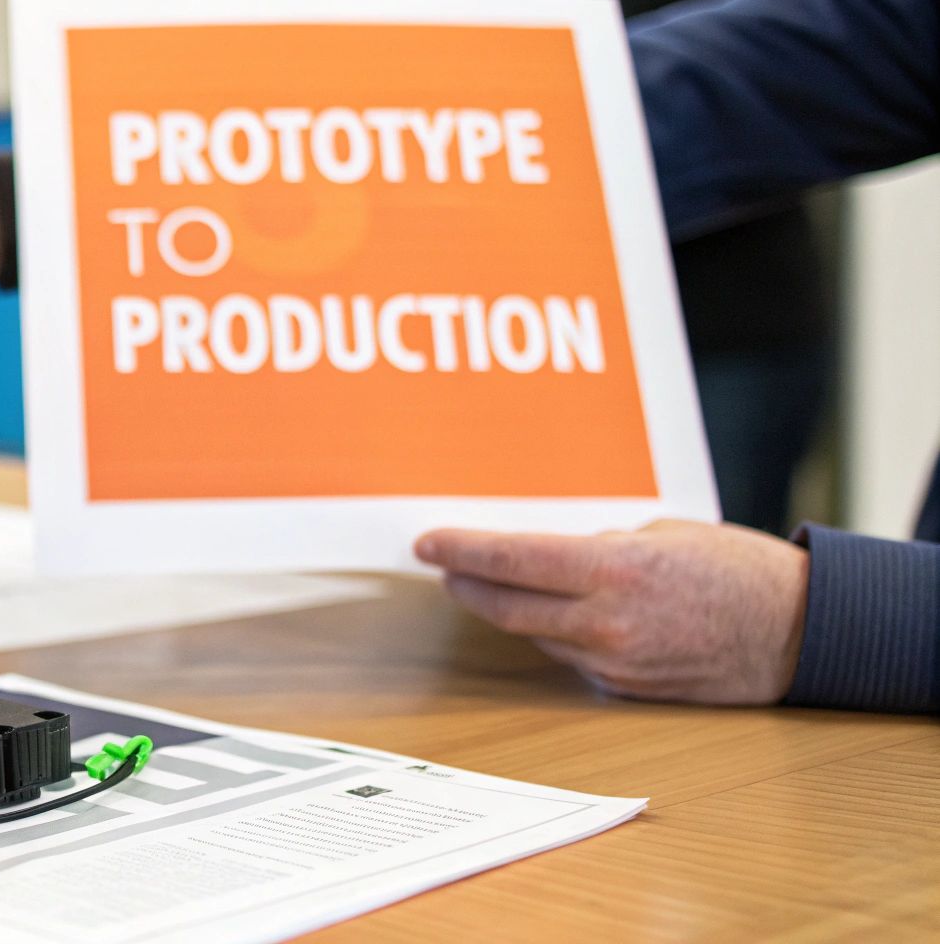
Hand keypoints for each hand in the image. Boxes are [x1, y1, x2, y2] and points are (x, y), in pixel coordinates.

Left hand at [414, 519, 809, 704]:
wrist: (799, 634)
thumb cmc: (738, 571)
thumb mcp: (664, 536)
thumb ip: (602, 549)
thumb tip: (554, 557)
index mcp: (615, 571)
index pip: (514, 561)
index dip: (462, 551)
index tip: (427, 543)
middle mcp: (606, 623)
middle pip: (509, 607)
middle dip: (468, 585)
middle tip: (443, 566)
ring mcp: (614, 663)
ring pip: (538, 636)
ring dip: (508, 611)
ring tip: (487, 584)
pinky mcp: (626, 690)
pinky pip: (574, 659)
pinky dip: (557, 635)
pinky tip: (553, 618)